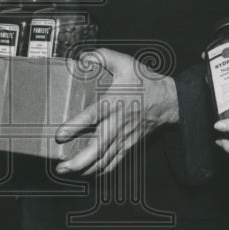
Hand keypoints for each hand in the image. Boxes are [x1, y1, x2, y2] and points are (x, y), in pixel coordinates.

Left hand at [55, 48, 178, 176]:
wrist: (169, 100)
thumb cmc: (145, 82)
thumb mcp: (124, 62)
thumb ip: (102, 56)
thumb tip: (83, 57)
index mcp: (113, 103)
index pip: (92, 117)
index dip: (75, 127)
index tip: (60, 135)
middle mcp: (117, 123)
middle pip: (97, 148)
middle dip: (78, 161)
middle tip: (61, 167)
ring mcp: (124, 137)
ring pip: (104, 159)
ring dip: (86, 169)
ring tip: (68, 171)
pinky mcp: (129, 144)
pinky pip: (114, 161)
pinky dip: (101, 170)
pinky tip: (90, 173)